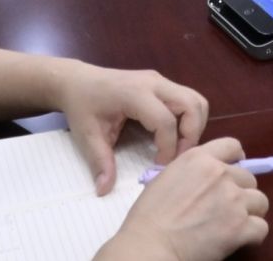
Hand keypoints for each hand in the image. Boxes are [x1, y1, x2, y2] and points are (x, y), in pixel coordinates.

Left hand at [56, 64, 209, 192]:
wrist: (77, 81)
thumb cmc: (82, 106)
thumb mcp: (87, 136)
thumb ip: (100, 162)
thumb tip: (104, 191)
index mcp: (135, 94)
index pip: (165, 121)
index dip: (168, 148)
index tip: (157, 168)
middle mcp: (154, 83)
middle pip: (192, 104)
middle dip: (192, 135)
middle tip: (179, 158)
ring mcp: (160, 81)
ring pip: (196, 99)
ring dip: (194, 126)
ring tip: (179, 148)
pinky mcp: (162, 84)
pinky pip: (188, 99)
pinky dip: (189, 119)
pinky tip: (173, 136)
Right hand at [105, 140, 268, 260]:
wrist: (151, 245)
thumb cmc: (150, 217)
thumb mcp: (167, 178)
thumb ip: (192, 172)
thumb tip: (207, 179)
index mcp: (199, 158)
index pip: (232, 146)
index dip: (237, 160)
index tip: (234, 173)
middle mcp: (221, 174)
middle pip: (249, 178)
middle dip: (241, 193)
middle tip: (225, 209)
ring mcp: (234, 200)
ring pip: (261, 202)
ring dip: (250, 213)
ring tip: (233, 225)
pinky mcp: (241, 226)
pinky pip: (261, 228)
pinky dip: (252, 235)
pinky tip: (239, 240)